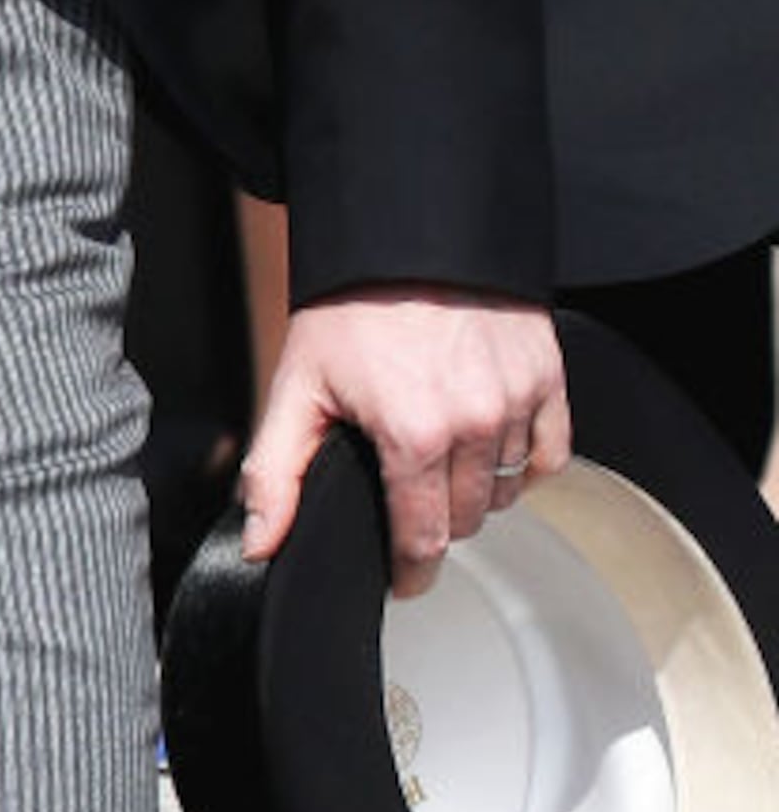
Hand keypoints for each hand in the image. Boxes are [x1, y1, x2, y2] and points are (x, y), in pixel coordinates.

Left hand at [238, 285, 568, 599]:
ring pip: (506, 491)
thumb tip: (263, 540)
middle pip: (463, 518)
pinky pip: (549, 456)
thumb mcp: (297, 385)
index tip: (403, 577)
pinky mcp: (547, 381)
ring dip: (475, 488)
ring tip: (438, 454)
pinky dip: (522, 461)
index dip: (410, 569)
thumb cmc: (351, 303)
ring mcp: (517, 404)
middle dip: (432, 517)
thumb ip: (276, 470)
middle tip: (405, 490)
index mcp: (412, 434)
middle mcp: (474, 425)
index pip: (423, 538)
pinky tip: (487, 443)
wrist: (407, 234)